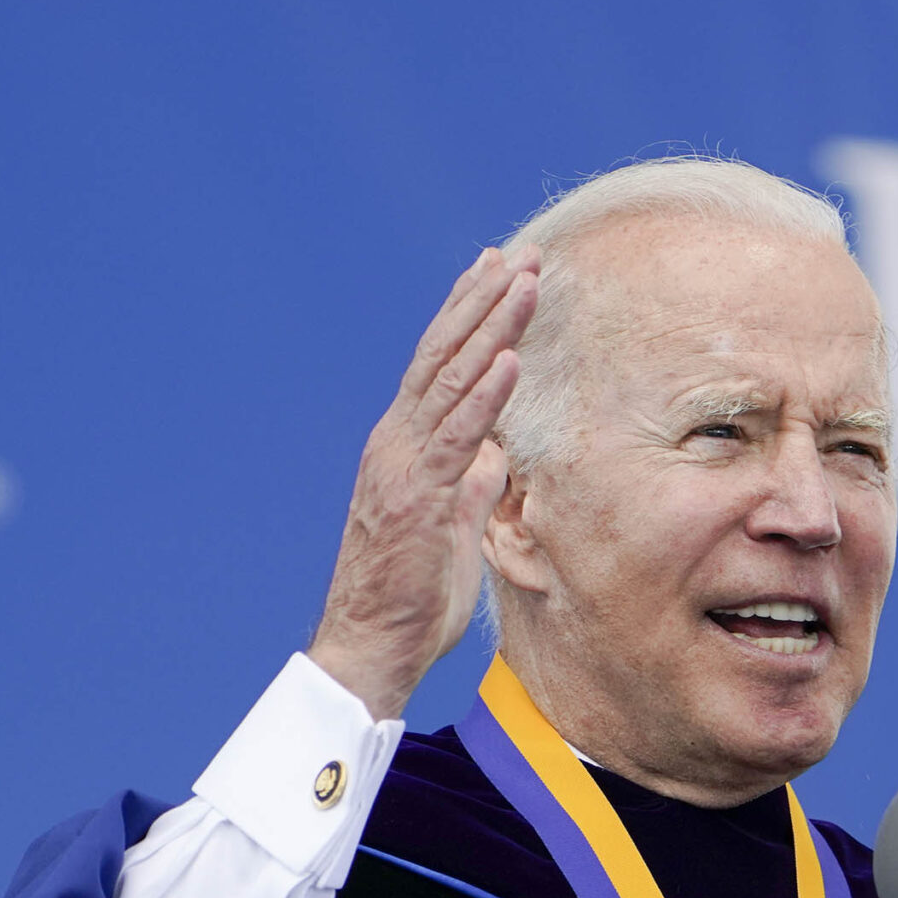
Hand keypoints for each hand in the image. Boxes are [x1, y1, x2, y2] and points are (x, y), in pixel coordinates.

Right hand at [310, 248, 539, 719]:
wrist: (372, 644)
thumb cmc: (414, 596)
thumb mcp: (454, 529)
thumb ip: (470, 486)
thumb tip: (495, 456)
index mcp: (406, 446)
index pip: (440, 366)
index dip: (468, 314)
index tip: (498, 270)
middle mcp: (398, 442)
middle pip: (444, 355)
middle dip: (484, 300)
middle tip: (522, 253)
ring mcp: (405, 466)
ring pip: (451, 381)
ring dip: (492, 328)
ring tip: (525, 281)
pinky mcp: (419, 498)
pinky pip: (457, 437)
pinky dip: (484, 395)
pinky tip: (509, 358)